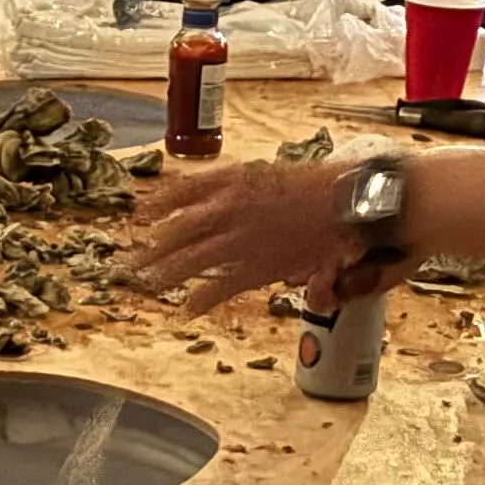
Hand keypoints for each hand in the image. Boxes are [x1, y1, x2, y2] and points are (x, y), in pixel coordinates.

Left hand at [126, 157, 397, 316]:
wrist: (353, 202)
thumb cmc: (324, 185)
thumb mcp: (275, 173)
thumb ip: (244, 189)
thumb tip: (222, 200)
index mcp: (235, 179)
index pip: (184, 190)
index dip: (159, 204)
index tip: (140, 213)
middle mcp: (231, 207)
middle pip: (180, 229)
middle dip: (154, 246)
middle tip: (132, 259)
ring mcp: (242, 238)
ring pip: (191, 258)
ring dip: (166, 272)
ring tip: (147, 283)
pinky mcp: (258, 268)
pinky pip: (220, 287)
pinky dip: (201, 300)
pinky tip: (186, 311)